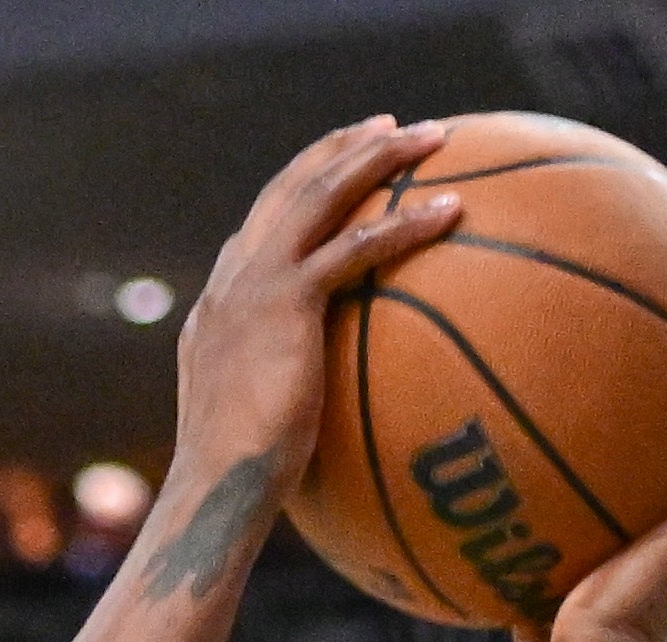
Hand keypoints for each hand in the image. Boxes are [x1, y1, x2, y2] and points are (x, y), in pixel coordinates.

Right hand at [164, 120, 463, 508]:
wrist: (215, 490)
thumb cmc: (239, 485)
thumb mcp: (255, 427)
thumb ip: (279, 395)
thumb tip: (316, 417)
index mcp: (220, 305)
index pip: (262, 227)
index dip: (301, 187)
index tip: (339, 168)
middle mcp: (232, 282)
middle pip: (288, 189)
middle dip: (340, 149)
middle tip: (388, 125)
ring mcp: (253, 286)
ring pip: (321, 196)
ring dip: (378, 157)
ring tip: (430, 138)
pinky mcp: (285, 303)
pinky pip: (356, 247)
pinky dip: (405, 223)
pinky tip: (450, 210)